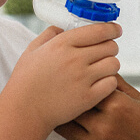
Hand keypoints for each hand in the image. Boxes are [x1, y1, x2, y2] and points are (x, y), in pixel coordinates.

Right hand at [4, 23, 120, 129]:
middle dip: (110, 48)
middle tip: (106, 53)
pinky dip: (109, 83)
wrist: (23, 111)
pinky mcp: (88, 97)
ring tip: (103, 70)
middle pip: (110, 46)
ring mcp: (82, 78)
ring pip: (114, 64)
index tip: (116, 30)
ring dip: (111, 66)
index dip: (111, 29)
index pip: (98, 30)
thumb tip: (61, 28)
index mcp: (62, 43)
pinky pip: (111, 84)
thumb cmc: (25, 81)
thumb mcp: (32, 51)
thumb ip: (48, 35)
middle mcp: (75, 58)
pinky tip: (101, 85)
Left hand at [56, 75, 139, 139]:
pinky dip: (69, 130)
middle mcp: (105, 123)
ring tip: (56, 104)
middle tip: (54, 87)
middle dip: (66, 95)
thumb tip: (98, 67)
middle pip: (73, 103)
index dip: (77, 79)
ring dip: (63, 114)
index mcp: (118, 104)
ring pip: (67, 123)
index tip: (69, 73)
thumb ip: (117, 84)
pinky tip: (66, 122)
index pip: (87, 84)